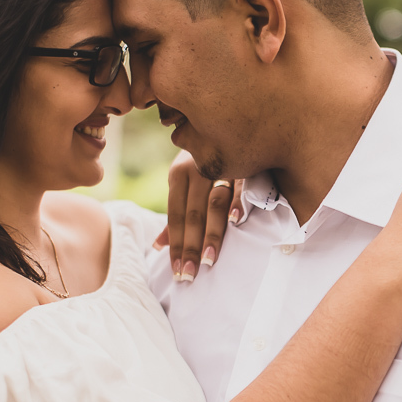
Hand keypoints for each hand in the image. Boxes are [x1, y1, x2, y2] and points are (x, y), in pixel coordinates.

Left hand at [156, 150, 244, 282]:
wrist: (232, 126)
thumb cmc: (208, 163)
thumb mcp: (188, 183)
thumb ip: (177, 217)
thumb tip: (157, 246)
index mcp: (179, 173)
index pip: (175, 216)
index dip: (176, 245)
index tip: (177, 272)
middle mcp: (196, 169)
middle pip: (192, 214)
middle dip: (190, 247)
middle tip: (189, 276)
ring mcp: (221, 166)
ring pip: (213, 204)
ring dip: (211, 234)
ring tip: (208, 261)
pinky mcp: (245, 165)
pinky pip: (240, 186)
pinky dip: (237, 202)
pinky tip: (235, 222)